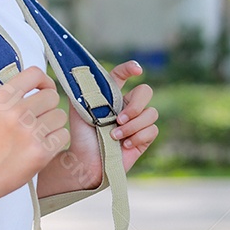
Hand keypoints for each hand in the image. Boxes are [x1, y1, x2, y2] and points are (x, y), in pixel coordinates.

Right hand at [0, 66, 70, 204]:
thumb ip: (13, 94)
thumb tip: (43, 83)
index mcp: (1, 97)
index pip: (34, 73)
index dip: (44, 82)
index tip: (42, 91)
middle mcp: (15, 111)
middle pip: (52, 96)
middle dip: (47, 108)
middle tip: (35, 121)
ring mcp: (29, 131)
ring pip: (60, 116)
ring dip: (52, 125)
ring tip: (35, 136)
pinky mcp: (41, 151)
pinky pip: (63, 135)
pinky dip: (55, 142)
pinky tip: (39, 147)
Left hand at [38, 60, 158, 197]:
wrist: (85, 160)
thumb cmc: (80, 134)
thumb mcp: (77, 108)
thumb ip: (81, 89)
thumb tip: (81, 71)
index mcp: (112, 95)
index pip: (122, 75)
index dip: (130, 68)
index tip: (137, 70)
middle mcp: (127, 106)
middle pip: (146, 91)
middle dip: (135, 105)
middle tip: (118, 119)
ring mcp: (137, 122)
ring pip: (151, 113)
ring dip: (132, 126)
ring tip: (114, 136)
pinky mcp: (143, 138)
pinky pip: (152, 130)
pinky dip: (137, 137)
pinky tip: (124, 145)